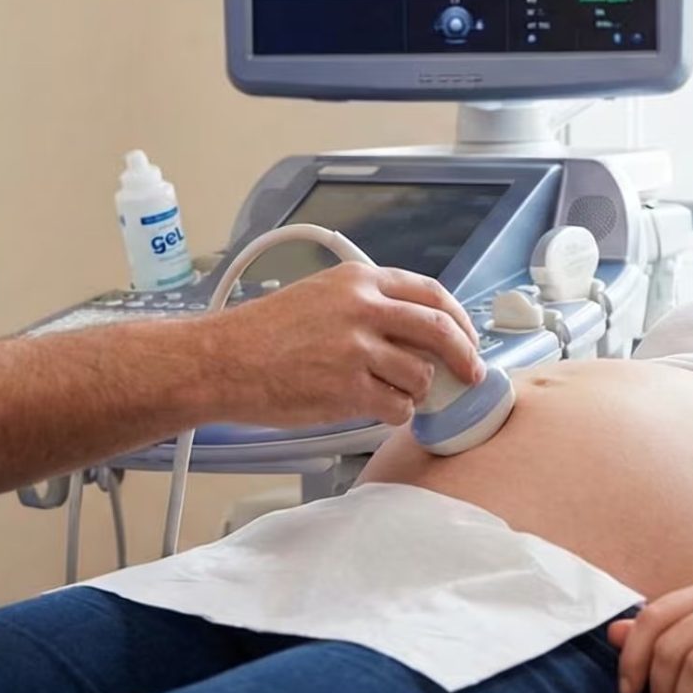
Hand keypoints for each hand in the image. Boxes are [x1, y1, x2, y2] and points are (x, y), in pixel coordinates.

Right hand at [197, 263, 482, 428]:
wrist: (222, 361)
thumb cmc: (262, 334)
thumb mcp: (320, 296)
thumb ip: (367, 305)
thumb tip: (416, 330)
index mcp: (359, 280)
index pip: (432, 292)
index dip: (459, 319)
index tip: (467, 338)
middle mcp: (364, 308)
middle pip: (440, 330)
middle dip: (464, 356)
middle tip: (470, 375)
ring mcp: (358, 349)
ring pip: (420, 375)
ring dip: (417, 391)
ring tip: (394, 394)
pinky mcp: (349, 389)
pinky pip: (397, 407)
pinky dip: (395, 413)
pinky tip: (377, 409)